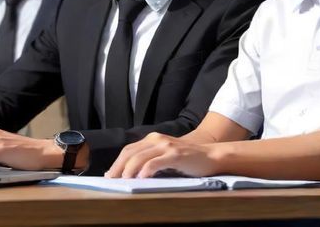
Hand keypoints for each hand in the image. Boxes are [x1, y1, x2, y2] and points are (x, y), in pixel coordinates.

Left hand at [105, 132, 221, 178]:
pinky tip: (141, 177)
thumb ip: (149, 159)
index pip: (128, 150)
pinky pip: (156, 162)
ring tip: (123, 180)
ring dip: (129, 169)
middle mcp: (157, 139)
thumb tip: (129, 173)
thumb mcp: (164, 155)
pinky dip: (146, 170)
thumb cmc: (186, 159)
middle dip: (118, 167)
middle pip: (130, 152)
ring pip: (140, 157)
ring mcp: (166, 146)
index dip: (117, 162)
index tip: (109, 175)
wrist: (210, 155)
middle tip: (111, 179)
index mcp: (152, 139)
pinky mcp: (175, 155)